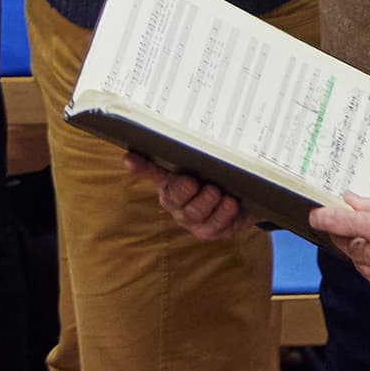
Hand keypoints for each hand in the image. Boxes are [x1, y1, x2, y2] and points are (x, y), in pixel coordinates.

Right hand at [126, 153, 249, 241]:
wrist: (240, 202)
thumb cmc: (214, 181)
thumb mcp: (202, 167)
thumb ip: (187, 156)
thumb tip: (162, 139)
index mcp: (168, 182)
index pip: (150, 170)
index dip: (139, 166)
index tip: (129, 159)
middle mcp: (176, 202)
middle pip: (173, 198)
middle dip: (182, 190)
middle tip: (192, 182)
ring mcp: (192, 219)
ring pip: (194, 214)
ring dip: (206, 203)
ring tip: (216, 193)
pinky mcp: (210, 231)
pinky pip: (215, 225)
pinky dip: (224, 214)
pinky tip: (230, 204)